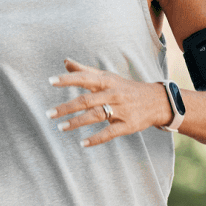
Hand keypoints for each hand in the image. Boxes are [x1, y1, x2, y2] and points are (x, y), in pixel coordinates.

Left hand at [47, 58, 167, 146]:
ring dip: (77, 122)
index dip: (67, 79)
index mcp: (107, 81)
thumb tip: (65, 62)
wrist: (157, 100)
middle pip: (87, 100)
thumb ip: (85, 70)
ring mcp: (121, 110)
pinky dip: (96, 139)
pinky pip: (109, 133)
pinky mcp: (127, 125)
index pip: (84, 78)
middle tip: (49, 113)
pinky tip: (82, 143)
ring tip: (60, 127)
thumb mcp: (108, 77)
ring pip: (96, 116)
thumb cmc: (125, 88)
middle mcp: (113, 94)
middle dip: (66, 107)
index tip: (50, 81)